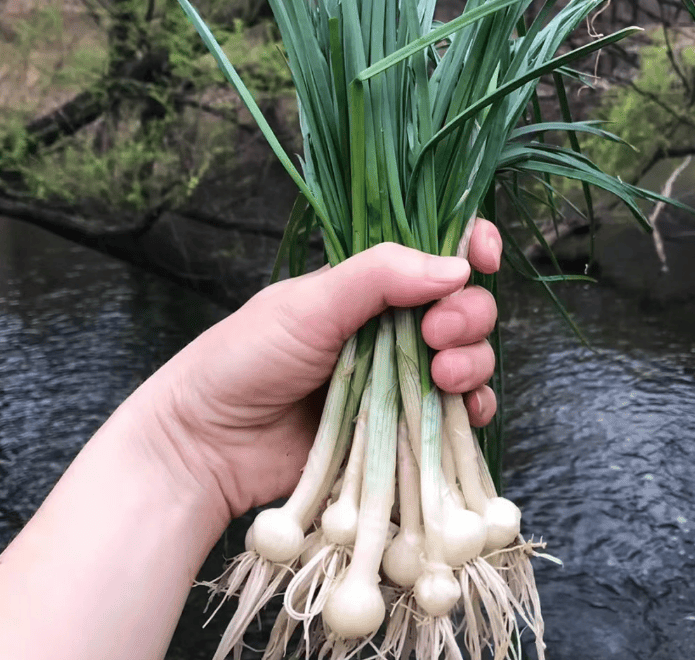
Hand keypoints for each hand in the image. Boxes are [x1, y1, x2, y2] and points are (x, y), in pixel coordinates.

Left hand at [151, 219, 501, 516]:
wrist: (210, 446)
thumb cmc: (245, 359)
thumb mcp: (309, 304)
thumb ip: (380, 276)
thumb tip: (458, 266)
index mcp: (368, 286)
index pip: (435, 255)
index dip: (470, 248)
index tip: (484, 256)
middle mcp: (392, 329)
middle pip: (464, 308)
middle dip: (467, 315)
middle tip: (436, 334)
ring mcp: (399, 380)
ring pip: (469, 360)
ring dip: (473, 363)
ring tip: (441, 376)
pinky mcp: (402, 430)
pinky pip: (457, 417)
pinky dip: (473, 411)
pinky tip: (464, 411)